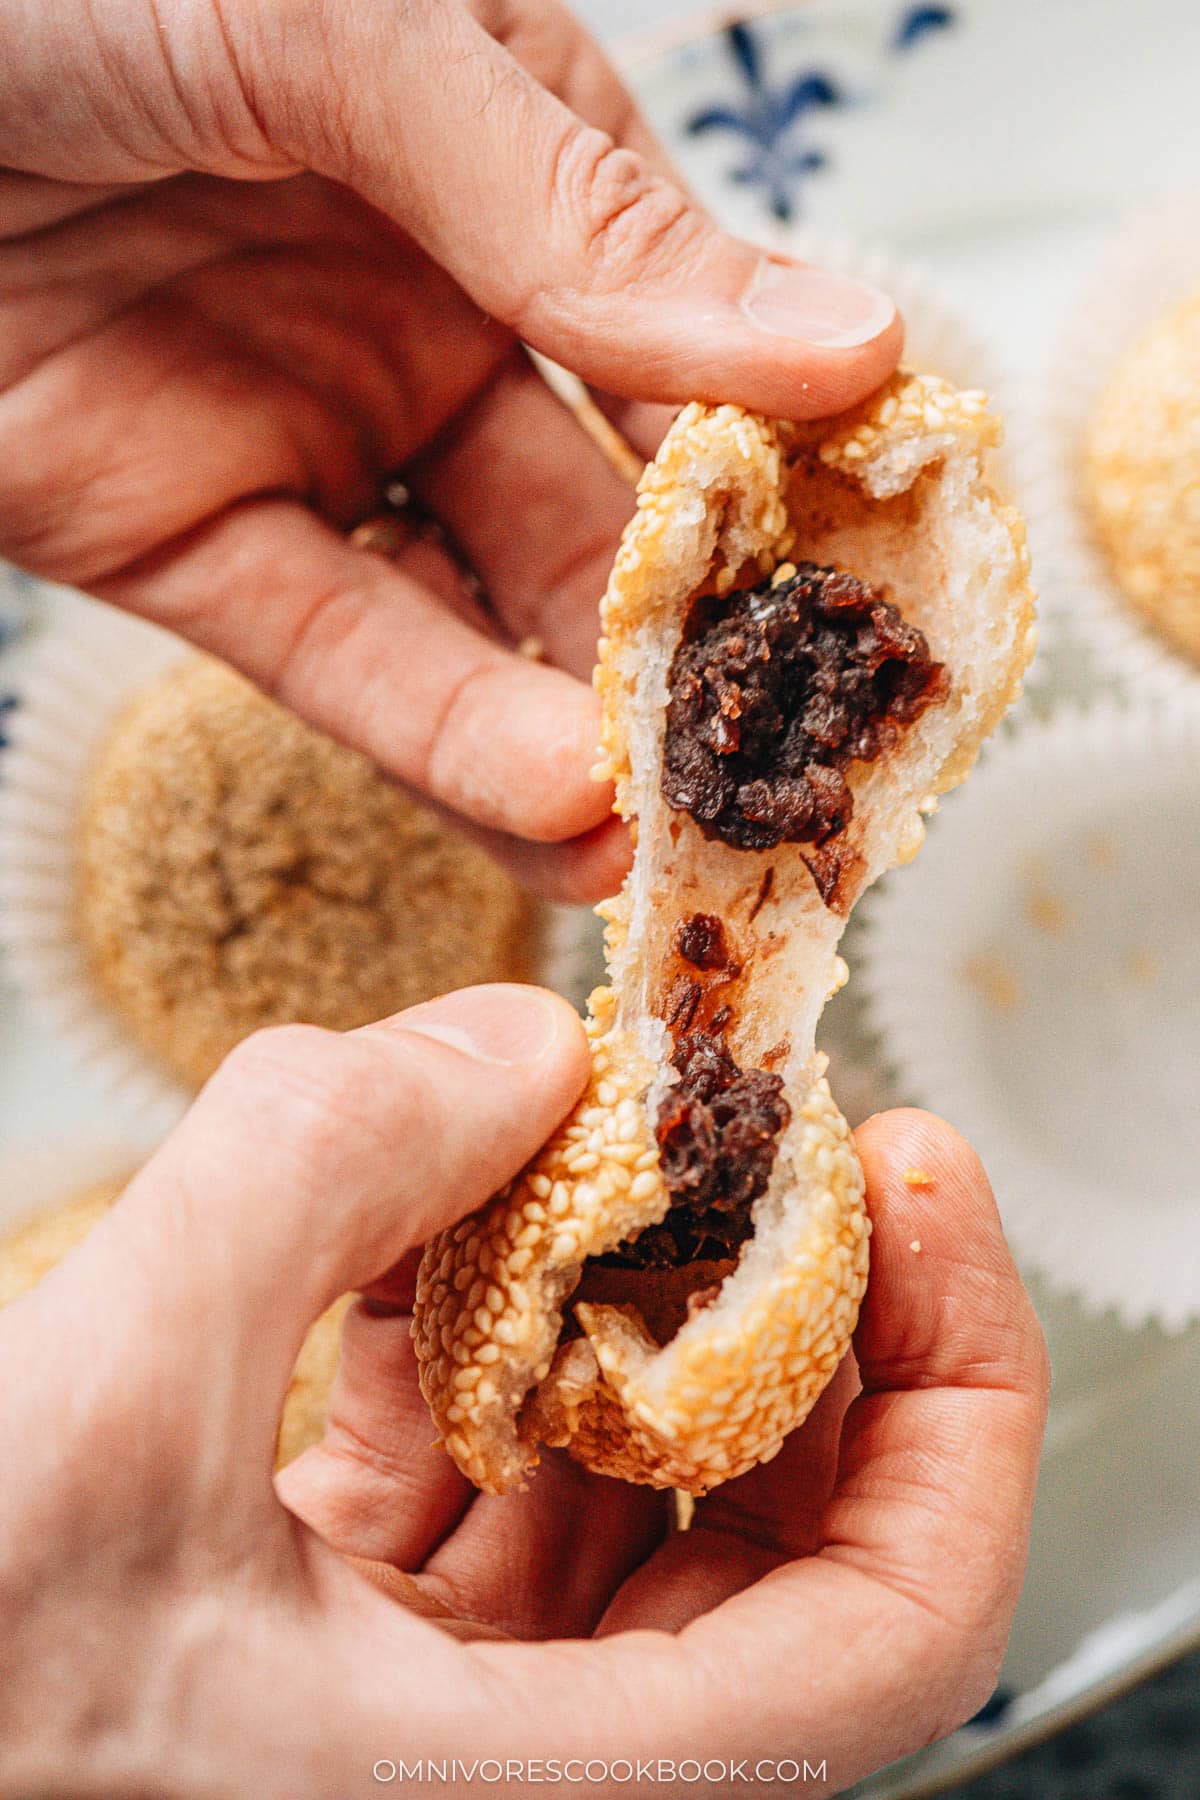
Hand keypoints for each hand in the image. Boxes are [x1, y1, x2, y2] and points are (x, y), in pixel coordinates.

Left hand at [0, 0, 900, 899]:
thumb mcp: (350, 32)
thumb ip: (572, 210)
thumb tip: (845, 345)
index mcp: (514, 165)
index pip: (692, 343)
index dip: (790, 471)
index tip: (881, 588)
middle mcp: (434, 312)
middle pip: (601, 510)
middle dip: (690, 642)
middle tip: (781, 763)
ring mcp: (318, 434)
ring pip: (478, 612)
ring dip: (577, 729)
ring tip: (665, 832)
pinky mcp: (189, 541)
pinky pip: (335, 653)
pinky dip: (437, 737)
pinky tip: (544, 807)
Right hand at [0, 985, 1047, 1796]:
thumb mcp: (102, 1415)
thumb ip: (322, 1182)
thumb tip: (519, 1048)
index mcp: (525, 1794)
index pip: (893, 1633)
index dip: (954, 1396)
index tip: (911, 1184)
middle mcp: (510, 1767)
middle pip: (776, 1532)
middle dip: (784, 1298)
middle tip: (763, 1121)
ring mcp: (421, 1706)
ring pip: (615, 1481)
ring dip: (615, 1287)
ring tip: (586, 1130)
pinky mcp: (326, 1633)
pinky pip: (471, 1465)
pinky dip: (470, 1320)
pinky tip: (423, 1203)